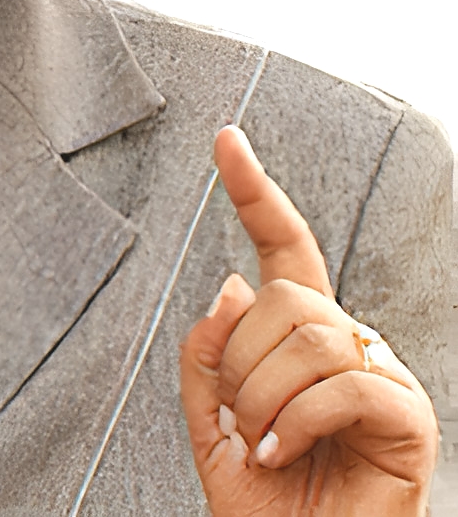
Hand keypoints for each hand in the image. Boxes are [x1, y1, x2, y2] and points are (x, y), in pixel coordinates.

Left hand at [179, 126, 437, 515]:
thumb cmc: (264, 500)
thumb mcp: (209, 420)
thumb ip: (210, 354)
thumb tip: (232, 284)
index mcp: (297, 335)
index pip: (282, 246)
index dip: (253, 191)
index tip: (225, 138)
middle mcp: (346, 341)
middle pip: (283, 295)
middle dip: (240, 360)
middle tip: (240, 423)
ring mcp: (382, 374)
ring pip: (309, 334)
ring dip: (262, 396)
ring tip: (262, 445)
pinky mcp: (408, 416)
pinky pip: (344, 382)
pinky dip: (296, 420)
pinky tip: (283, 454)